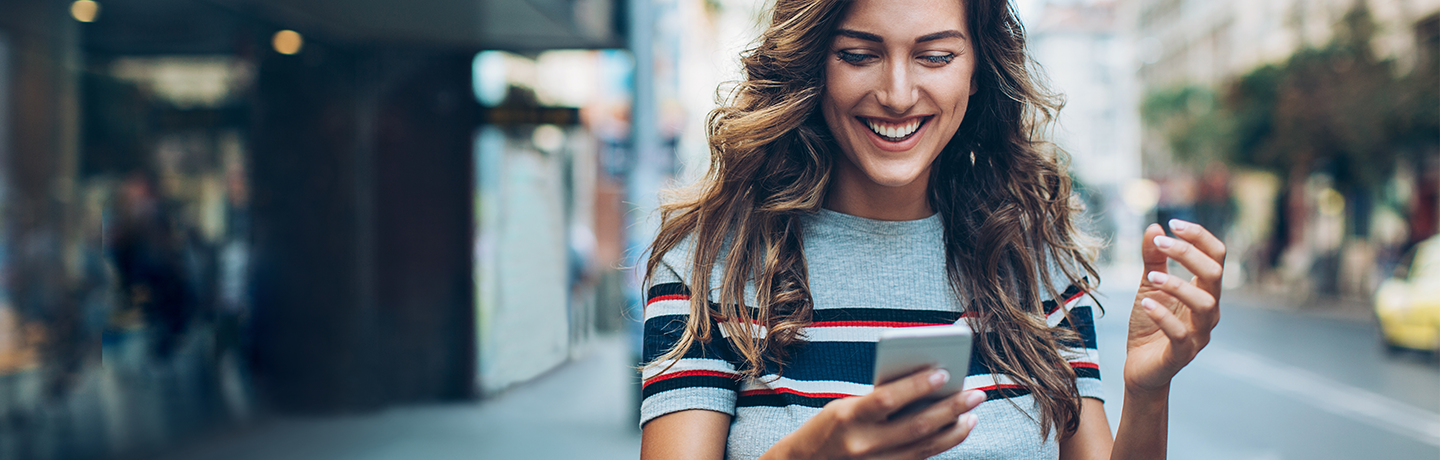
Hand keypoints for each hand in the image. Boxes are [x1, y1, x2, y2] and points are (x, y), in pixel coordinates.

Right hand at [764, 369, 983, 459]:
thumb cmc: (831, 425)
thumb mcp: (846, 406)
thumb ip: (880, 399)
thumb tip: (926, 387)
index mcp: (848, 416)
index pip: (887, 399)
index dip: (916, 386)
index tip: (944, 372)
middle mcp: (862, 444)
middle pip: (916, 427)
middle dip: (951, 409)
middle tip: (976, 393)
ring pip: (925, 448)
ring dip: (954, 431)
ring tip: (973, 414)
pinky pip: (919, 459)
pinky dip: (940, 445)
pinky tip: (955, 431)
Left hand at [1124, 219, 1224, 393]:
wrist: (1140, 366)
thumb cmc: (1150, 323)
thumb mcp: (1148, 286)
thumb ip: (1152, 259)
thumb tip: (1154, 227)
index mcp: (1204, 291)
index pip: (1216, 256)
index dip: (1199, 236)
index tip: (1173, 223)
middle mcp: (1208, 310)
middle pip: (1215, 275)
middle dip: (1188, 254)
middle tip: (1159, 242)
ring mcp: (1198, 333)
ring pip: (1204, 304)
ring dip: (1178, 285)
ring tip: (1151, 277)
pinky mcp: (1181, 353)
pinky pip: (1180, 334)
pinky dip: (1163, 316)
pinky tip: (1146, 303)